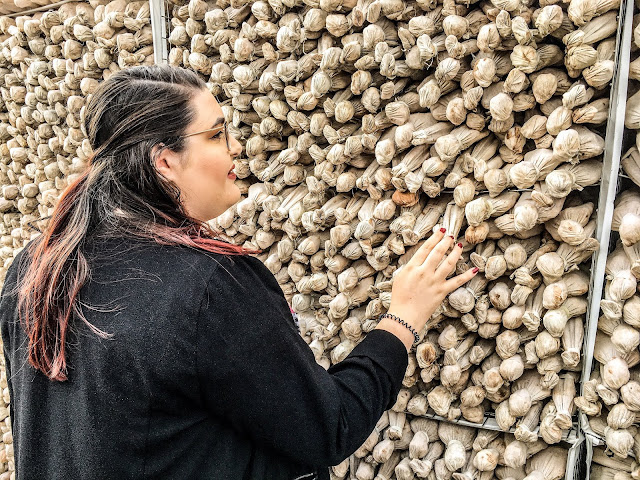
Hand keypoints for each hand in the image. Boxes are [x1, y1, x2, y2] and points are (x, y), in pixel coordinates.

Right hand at [376, 228, 477, 349]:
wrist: (404, 316)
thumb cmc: (399, 297)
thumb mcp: (400, 277)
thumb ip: (410, 266)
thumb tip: (420, 258)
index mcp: (412, 267)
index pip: (425, 248)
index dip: (434, 238)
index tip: (440, 231)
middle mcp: (424, 272)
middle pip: (438, 252)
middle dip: (446, 241)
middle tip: (451, 235)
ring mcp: (434, 282)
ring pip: (449, 263)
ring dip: (456, 252)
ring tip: (459, 245)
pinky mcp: (442, 292)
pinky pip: (457, 281)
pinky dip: (467, 275)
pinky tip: (475, 269)